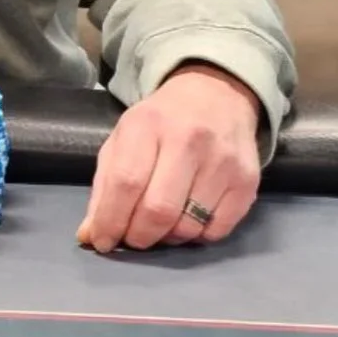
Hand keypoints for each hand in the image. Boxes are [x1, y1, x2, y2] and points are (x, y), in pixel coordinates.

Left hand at [76, 64, 261, 252]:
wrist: (216, 96)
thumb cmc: (161, 122)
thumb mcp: (123, 139)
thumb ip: (105, 186)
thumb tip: (91, 235)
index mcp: (148, 125)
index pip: (126, 183)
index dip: (110, 220)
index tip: (102, 241)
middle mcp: (188, 140)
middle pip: (158, 209)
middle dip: (138, 236)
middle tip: (131, 238)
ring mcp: (222, 161)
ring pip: (188, 226)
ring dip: (167, 238)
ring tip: (159, 226)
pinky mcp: (247, 182)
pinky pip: (217, 231)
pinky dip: (196, 237)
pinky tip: (187, 220)